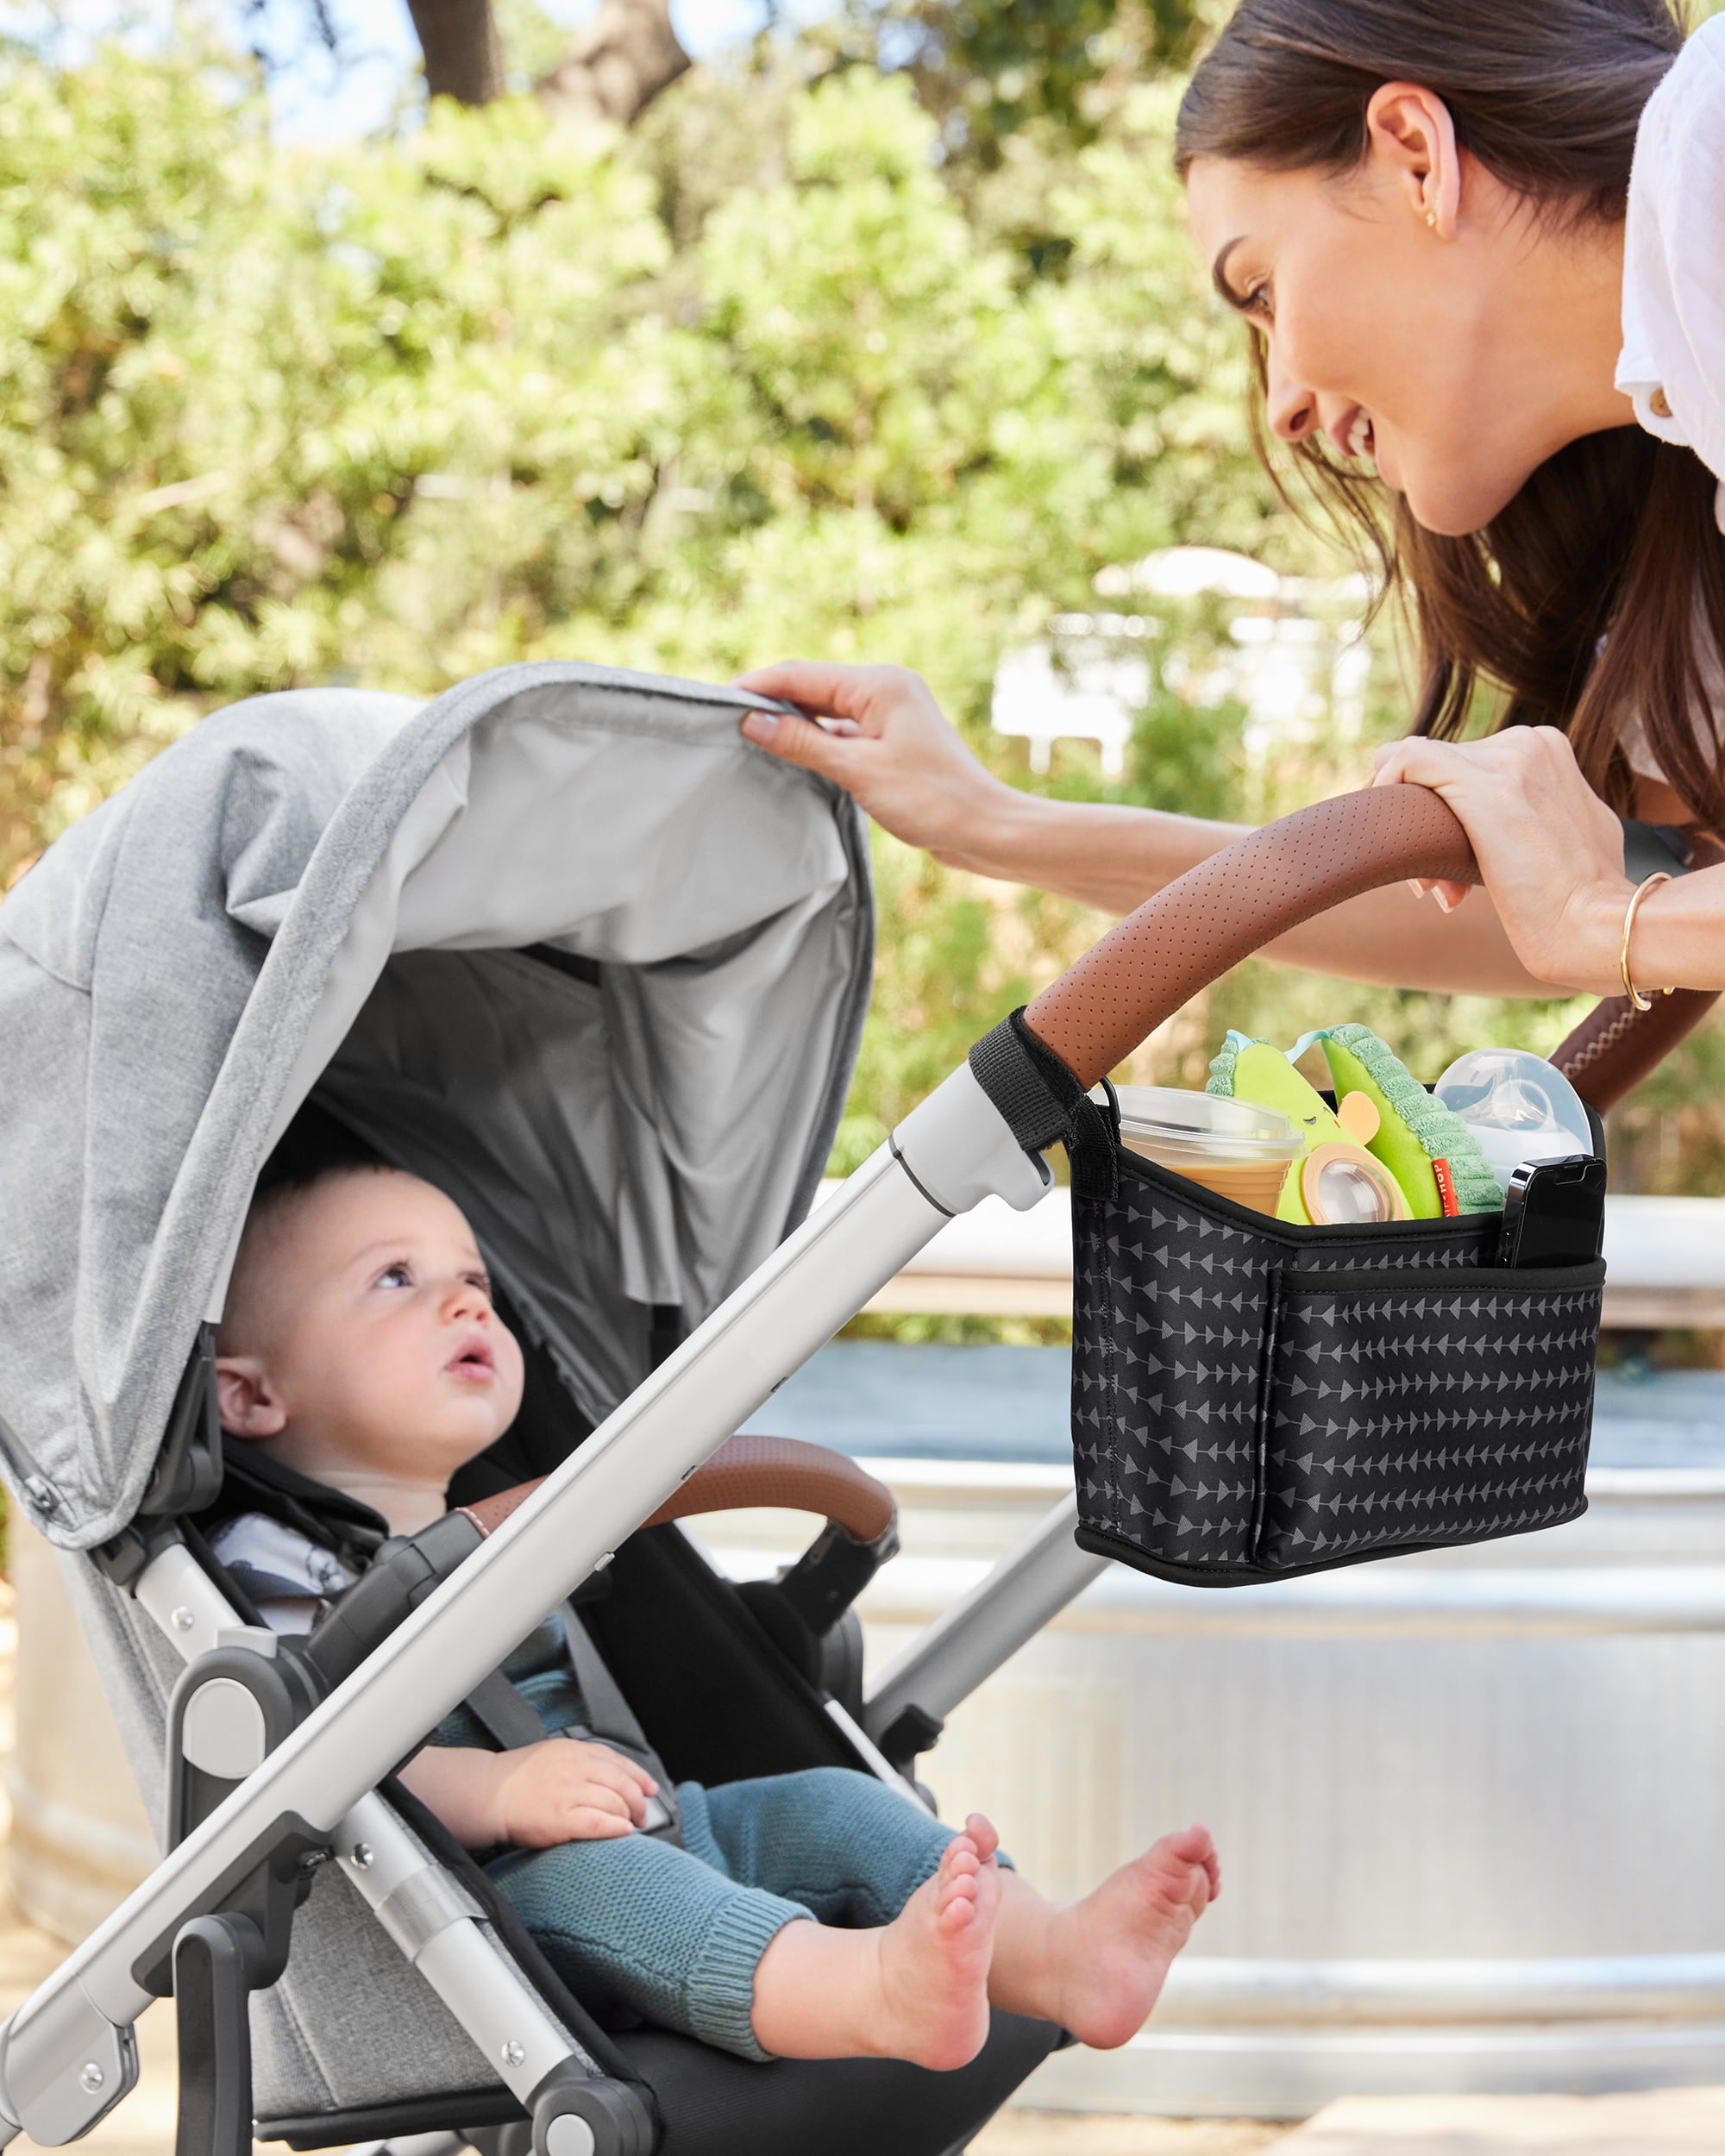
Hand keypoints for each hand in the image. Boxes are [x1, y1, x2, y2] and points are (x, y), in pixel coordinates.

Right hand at [493, 1738, 658, 1846]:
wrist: (488, 1793)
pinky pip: (598, 1822)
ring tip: (630, 1825)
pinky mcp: (561, 1818)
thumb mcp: (553, 1755)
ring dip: (628, 1816)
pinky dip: (615, 1827)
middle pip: (622, 1782)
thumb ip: (581, 1761)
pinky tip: (623, 1831)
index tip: (650, 1788)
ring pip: (614, 1802)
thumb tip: (610, 1776)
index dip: (639, 1776)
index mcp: (575, 1751)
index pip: (618, 1761)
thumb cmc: (517, 1778)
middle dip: (638, 1800)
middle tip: (642, 1814)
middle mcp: (575, 1768)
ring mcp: (569, 1792)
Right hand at [734, 661, 1016, 865]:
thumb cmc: (931, 799)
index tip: (716, 703)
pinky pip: (841, 730)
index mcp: (879, 684)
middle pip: (810, 686)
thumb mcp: (858, 770)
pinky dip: (814, 740)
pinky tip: (790, 756)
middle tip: (724, 722)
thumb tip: (753, 722)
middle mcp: (885, 688)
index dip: (757, 686)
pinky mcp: (891, 739)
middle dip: (769, 702)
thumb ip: (803, 742)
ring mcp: (889, 714)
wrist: (984, 829)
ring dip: (791, 722)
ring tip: (748, 738)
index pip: (801, 675)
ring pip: (824, 710)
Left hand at [1371, 727, 1630, 992]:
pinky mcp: (1482, 785)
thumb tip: (1528, 826)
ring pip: (1419, 770)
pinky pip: (1405, 759)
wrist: (1597, 926)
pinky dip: (1388, 793)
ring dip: (1415, 831)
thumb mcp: (1573, 839)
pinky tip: (1393, 845)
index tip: (1457, 877)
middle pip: (1441, 770)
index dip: (1451, 816)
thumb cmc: (1585, 903)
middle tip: (1440, 888)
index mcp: (1549, 751)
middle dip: (1432, 828)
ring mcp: (1507, 759)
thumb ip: (1546, 813)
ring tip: (1436, 889)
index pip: (1468, 763)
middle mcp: (1528, 743)